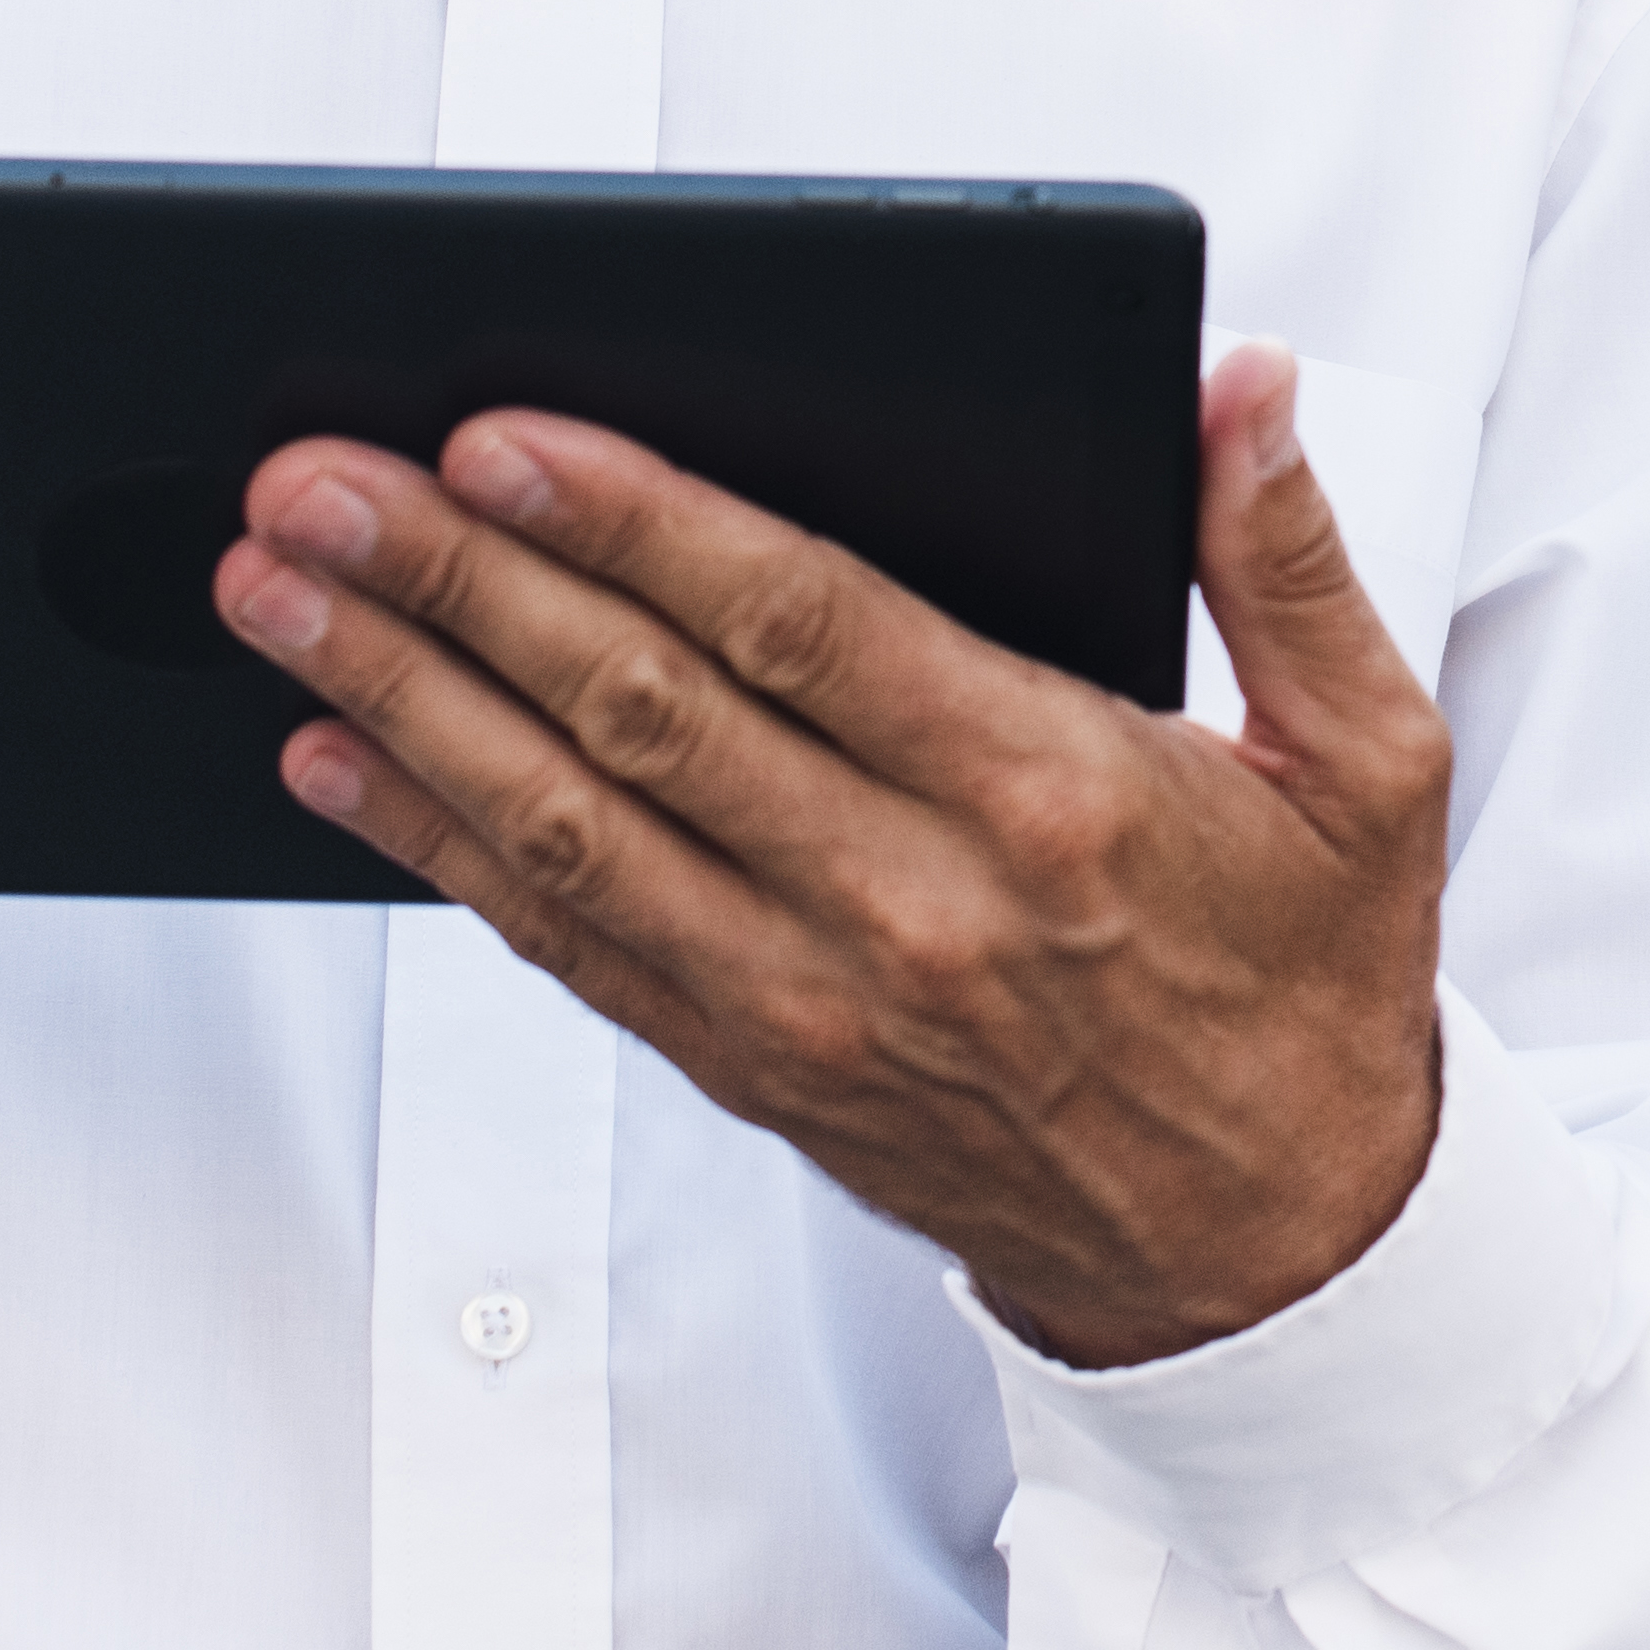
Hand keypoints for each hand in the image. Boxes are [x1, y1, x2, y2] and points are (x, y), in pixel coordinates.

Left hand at [218, 346, 1448, 1368]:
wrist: (1274, 1262)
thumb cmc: (1312, 985)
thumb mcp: (1369, 762)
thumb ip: (1289, 562)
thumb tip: (1237, 386)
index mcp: (1054, 794)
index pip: (800, 630)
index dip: (638, 527)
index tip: (502, 439)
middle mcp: (913, 906)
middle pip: (640, 718)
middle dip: (457, 587)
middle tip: (316, 487)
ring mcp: (819, 1004)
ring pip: (567, 836)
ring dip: (405, 702)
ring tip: (279, 597)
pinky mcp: (764, 1073)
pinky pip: (569, 952)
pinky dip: (438, 849)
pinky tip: (342, 756)